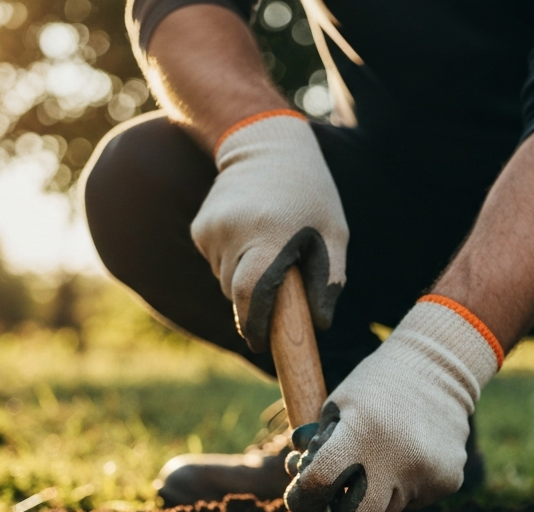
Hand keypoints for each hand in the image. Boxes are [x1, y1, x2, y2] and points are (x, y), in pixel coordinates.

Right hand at [190, 110, 347, 351]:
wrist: (265, 144)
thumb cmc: (311, 195)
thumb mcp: (334, 234)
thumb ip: (329, 281)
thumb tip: (319, 326)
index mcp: (270, 235)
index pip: (251, 295)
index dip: (254, 325)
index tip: (260, 344)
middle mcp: (234, 231)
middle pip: (237, 294)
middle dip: (255, 302)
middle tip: (279, 285)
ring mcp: (212, 228)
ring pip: (225, 280)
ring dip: (245, 278)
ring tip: (267, 249)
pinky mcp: (199, 228)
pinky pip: (216, 264)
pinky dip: (233, 261)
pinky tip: (249, 235)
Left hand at [284, 296, 502, 511]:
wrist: (438, 370)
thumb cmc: (377, 388)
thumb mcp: (337, 406)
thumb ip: (318, 450)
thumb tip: (306, 493)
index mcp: (361, 432)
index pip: (320, 484)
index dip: (304, 497)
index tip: (302, 499)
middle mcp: (397, 458)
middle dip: (347, 511)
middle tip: (345, 493)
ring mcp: (426, 473)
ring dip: (380, 496)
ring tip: (385, 460)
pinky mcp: (448, 481)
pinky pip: (416, 502)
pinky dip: (407, 489)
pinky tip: (410, 458)